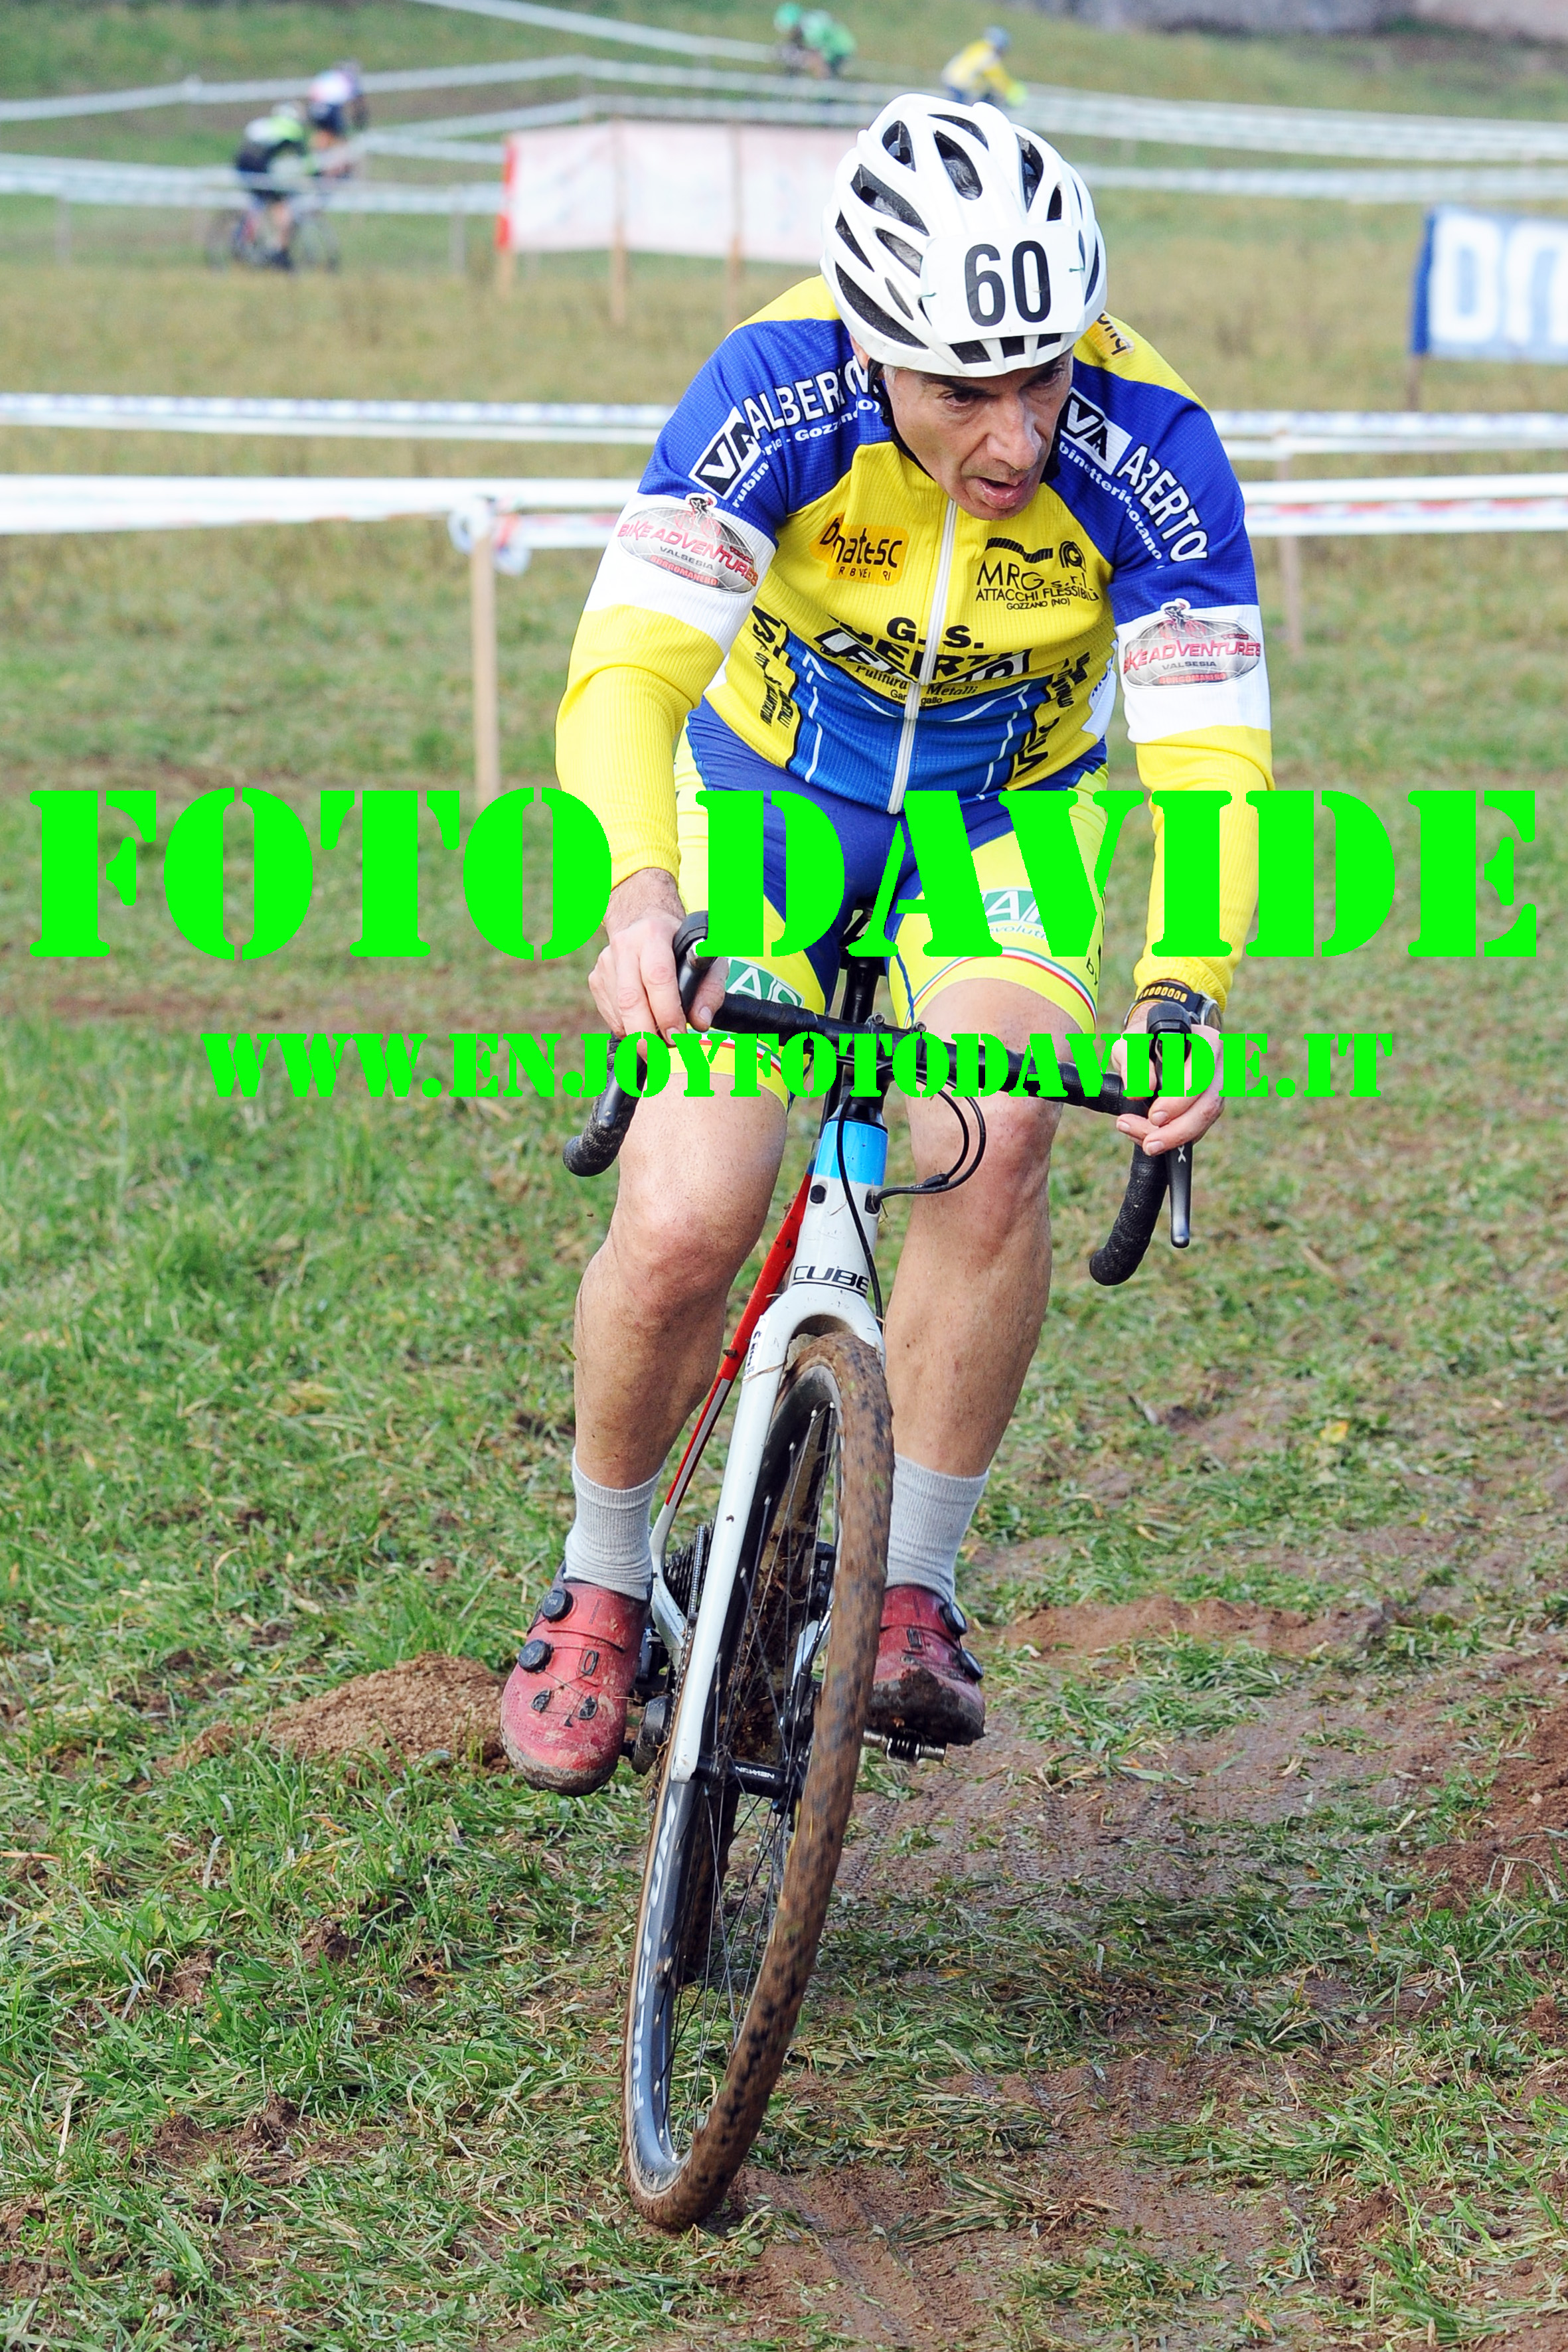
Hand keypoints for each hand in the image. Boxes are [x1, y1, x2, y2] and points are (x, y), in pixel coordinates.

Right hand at [587, 869, 728, 1039]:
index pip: (658, 978)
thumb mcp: (706, 956)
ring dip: (640, 1037)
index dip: (667, 1012)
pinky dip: (629, 1030)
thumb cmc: (681, 943)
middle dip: (647, 1036)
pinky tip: (644, 1026)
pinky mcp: (596, 979)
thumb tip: (700, 1023)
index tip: (678, 1037)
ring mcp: (606, 963)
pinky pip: (612, 1016)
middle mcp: (625, 947)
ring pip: (619, 1014)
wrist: (642, 920)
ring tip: (659, 1043)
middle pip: (630, 1000)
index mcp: (654, 935)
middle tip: (663, 1056)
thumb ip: (710, 989)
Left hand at [1111, 1010, 1223, 1158]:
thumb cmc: (1142, 1041)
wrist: (1149, 1047)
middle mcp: (1218, 1067)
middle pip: (1208, 1104)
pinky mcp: (1206, 1109)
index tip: (1154, 1116)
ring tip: (1143, 1143)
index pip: (1201, 1073)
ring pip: (1203, 1122)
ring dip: (1172, 1138)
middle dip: (1177, 1130)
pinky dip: (1171, 1139)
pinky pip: (1195, 1131)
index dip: (1179, 1098)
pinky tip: (1146, 1137)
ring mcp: (1216, 1090)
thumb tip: (1140, 1091)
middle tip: (1149, 1143)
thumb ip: (1132, 1061)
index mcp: (1206, 1041)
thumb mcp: (1130, 1043)